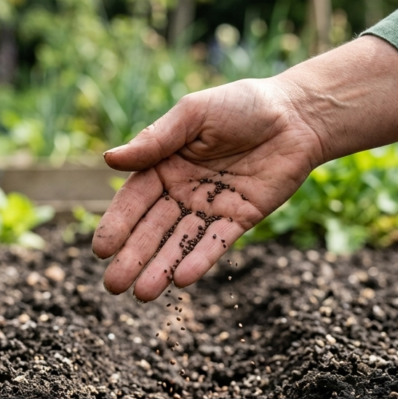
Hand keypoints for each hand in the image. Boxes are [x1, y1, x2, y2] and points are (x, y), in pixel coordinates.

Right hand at [91, 77, 323, 300]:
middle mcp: (184, 190)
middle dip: (134, 256)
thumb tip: (109, 159)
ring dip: (161, 268)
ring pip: (182, 242)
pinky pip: (217, 243)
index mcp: (165, 165)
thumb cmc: (241, 104)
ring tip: (141, 295)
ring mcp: (212, 208)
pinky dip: (200, 260)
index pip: (135, 199)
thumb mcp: (193, 114)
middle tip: (113, 286)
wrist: (296, 114)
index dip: (118, 224)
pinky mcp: (241, 219)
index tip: (101, 250)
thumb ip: (156, 139)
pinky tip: (181, 280)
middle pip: (153, 228)